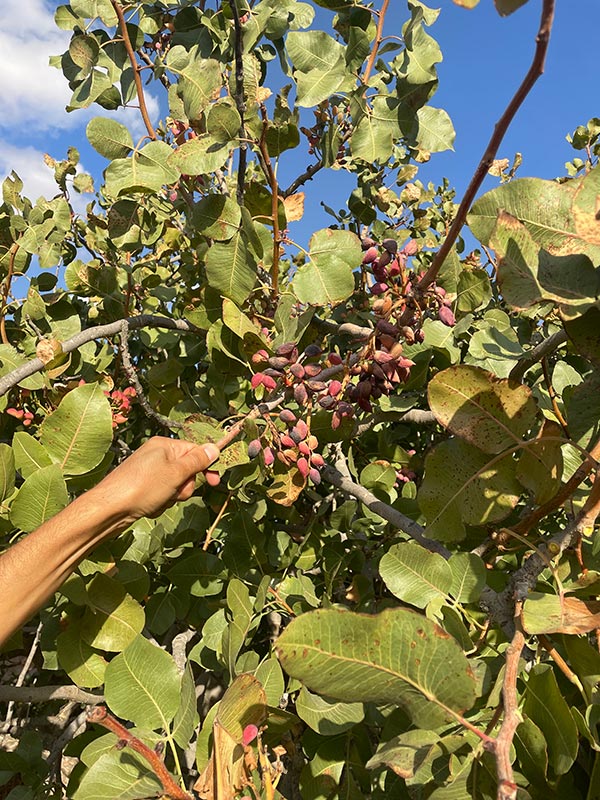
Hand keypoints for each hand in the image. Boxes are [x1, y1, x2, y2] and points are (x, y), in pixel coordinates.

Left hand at [89, 437, 219, 521]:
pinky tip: (150, 506)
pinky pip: (163, 494)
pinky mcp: (144, 488)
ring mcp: (149, 472)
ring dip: (173, 496)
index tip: (215, 482)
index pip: (195, 451)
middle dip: (184, 485)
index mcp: (164, 446)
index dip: (206, 466)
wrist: (110, 509)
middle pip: (186, 470)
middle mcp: (157, 456)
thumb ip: (197, 461)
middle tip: (176, 491)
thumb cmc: (143, 487)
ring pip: (176, 485)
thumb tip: (214, 448)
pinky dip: (161, 502)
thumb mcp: (175, 473)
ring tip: (160, 500)